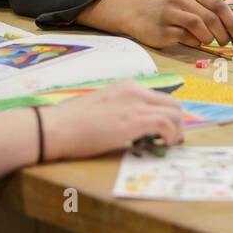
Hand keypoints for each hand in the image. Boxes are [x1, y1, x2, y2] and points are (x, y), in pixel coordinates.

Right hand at [40, 80, 184, 160]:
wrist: (55, 127)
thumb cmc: (71, 122)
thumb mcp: (102, 108)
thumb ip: (120, 112)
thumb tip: (133, 128)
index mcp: (126, 87)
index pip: (159, 98)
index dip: (166, 116)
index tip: (163, 131)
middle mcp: (135, 90)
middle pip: (172, 103)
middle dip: (177, 123)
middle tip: (170, 140)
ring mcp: (136, 104)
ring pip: (175, 112)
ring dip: (177, 131)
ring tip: (167, 145)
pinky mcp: (135, 119)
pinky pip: (167, 124)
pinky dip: (171, 136)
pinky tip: (163, 145)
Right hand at [121, 0, 232, 51]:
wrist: (142, 16)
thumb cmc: (175, 13)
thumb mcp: (198, 9)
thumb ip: (220, 15)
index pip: (220, 6)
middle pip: (211, 17)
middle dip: (224, 34)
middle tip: (227, 43)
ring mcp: (171, 12)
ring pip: (199, 25)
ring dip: (209, 38)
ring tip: (209, 42)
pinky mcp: (163, 28)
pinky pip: (185, 36)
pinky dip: (195, 42)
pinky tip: (195, 42)